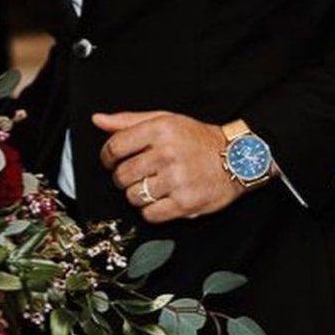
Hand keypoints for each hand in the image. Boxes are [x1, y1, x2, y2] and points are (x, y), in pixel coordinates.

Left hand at [93, 110, 243, 222]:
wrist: (237, 158)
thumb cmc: (196, 138)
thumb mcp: (165, 120)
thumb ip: (128, 121)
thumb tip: (97, 120)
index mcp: (159, 130)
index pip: (114, 147)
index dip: (107, 158)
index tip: (111, 162)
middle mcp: (167, 153)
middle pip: (121, 175)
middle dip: (123, 178)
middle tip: (136, 175)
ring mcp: (177, 179)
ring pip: (133, 196)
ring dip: (137, 194)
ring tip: (152, 186)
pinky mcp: (185, 203)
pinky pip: (150, 214)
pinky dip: (151, 210)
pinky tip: (161, 199)